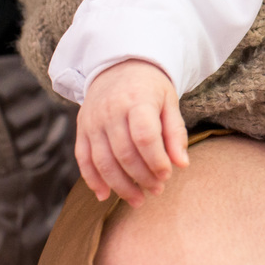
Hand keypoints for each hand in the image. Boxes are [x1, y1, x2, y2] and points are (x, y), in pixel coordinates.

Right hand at [75, 59, 189, 206]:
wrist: (119, 65)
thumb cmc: (150, 87)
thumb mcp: (169, 101)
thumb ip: (175, 132)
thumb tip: (182, 164)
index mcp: (137, 99)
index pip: (145, 136)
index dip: (156, 160)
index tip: (167, 174)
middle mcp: (111, 110)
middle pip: (124, 153)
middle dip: (141, 177)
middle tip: (157, 190)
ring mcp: (93, 120)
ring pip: (103, 161)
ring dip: (120, 185)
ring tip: (138, 199)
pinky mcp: (82, 128)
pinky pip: (83, 159)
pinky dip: (92, 180)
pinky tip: (105, 195)